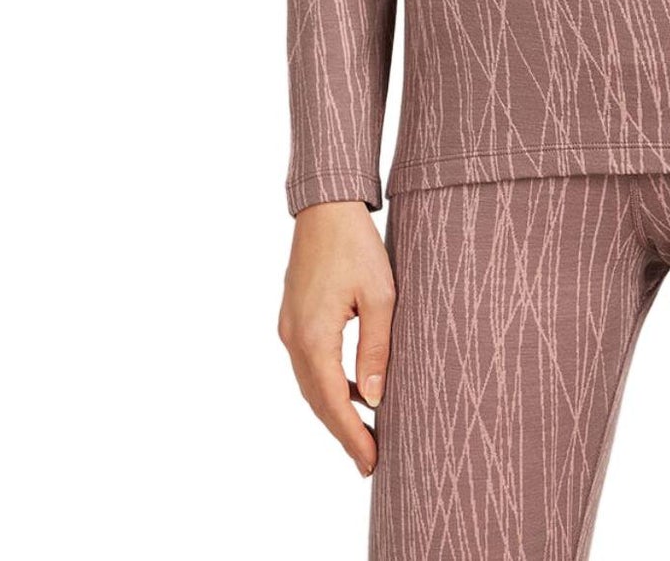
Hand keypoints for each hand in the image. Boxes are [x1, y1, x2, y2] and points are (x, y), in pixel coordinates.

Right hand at [278, 200, 395, 477]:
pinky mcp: (293, 318)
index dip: (352, 436)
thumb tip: (373, 400)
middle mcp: (293, 337)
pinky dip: (328, 385)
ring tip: (365, 434)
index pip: (332, 403)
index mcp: (313, 336)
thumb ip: (376, 348)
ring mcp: (289, 327)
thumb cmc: (357, 246)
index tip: (371, 463)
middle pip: (316, 400)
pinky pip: (309, 364)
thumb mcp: (380, 296)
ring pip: (310, 384)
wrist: (326, 207)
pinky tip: (354, 390)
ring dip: (334, 411)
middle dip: (343, 432)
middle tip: (369, 460)